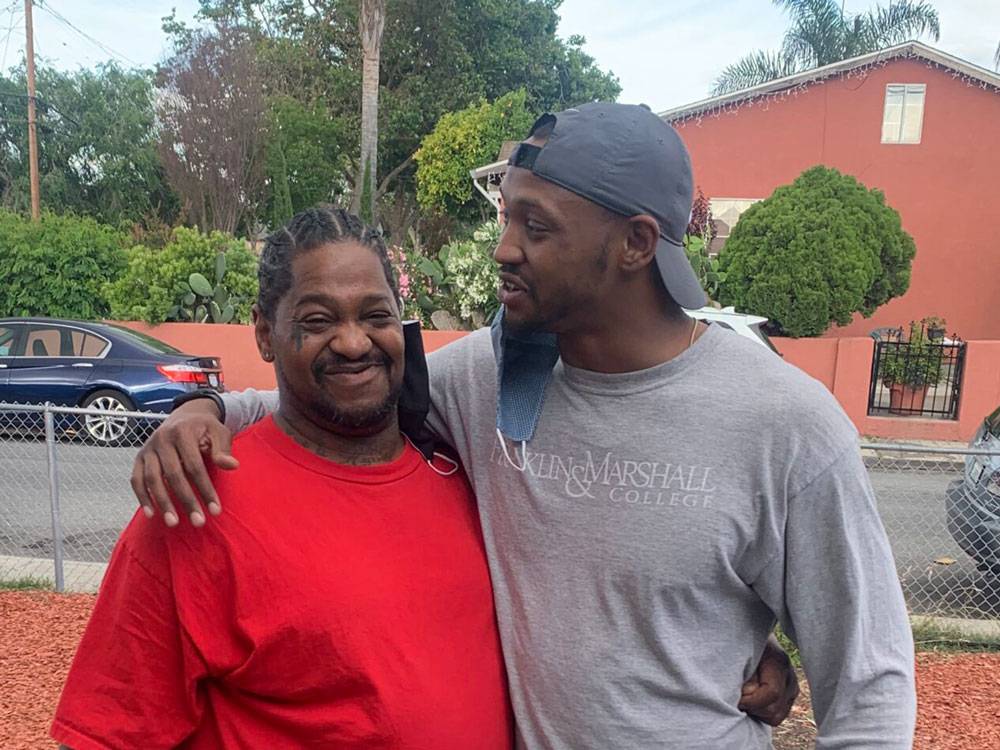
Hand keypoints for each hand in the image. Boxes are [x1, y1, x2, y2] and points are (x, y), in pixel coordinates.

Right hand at [130, 397, 238, 527]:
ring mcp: (148, 449)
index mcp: (183, 432)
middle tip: (198, 521)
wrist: (185, 414)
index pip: (194, 466)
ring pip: (152, 479)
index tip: (215, 510)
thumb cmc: (205, 427)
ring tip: (174, 523)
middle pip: (173, 475)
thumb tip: (232, 465)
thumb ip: (223, 449)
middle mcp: (162, 439)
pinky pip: (137, 479)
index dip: (205, 489)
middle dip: (186, 500)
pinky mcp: (139, 457)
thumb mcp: (219, 432)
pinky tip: (152, 514)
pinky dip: (142, 497)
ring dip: (162, 502)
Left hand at [738, 634, 799, 725]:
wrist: (750, 632)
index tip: (735, 698)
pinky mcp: (787, 697)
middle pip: (774, 709)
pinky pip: (776, 716)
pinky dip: (761, 713)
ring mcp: (791, 688)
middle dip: (751, 707)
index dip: (750, 701)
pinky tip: (749, 701)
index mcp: (779, 662)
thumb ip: (744, 672)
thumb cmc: (741, 641)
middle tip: (735, 697)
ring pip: (776, 716)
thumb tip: (748, 694)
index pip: (771, 693)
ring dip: (756, 711)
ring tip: (742, 698)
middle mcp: (790, 677)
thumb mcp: (740, 651)